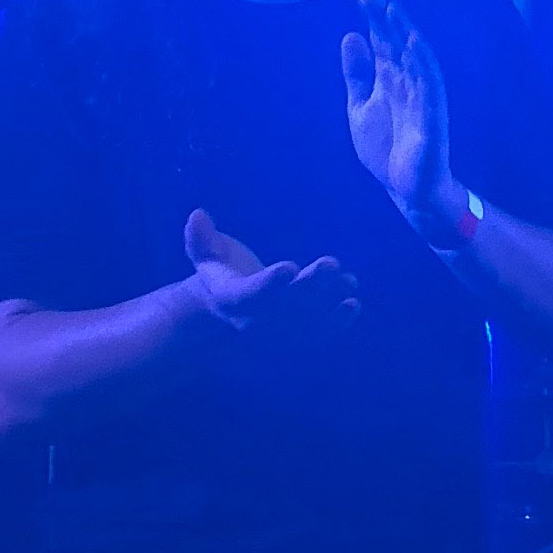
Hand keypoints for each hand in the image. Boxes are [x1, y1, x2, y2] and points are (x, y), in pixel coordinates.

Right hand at [183, 210, 360, 338]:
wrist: (227, 309)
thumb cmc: (219, 271)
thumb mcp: (205, 253)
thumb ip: (201, 237)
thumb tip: (198, 215)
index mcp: (232, 299)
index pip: (250, 295)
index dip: (269, 284)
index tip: (289, 267)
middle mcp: (256, 320)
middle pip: (286, 306)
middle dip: (310, 286)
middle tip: (332, 264)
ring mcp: (278, 331)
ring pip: (306, 320)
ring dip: (329, 301)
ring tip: (349, 280)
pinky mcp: (295, 336)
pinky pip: (317, 334)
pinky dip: (337, 323)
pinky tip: (353, 305)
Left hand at [341, 0, 458, 236]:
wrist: (406, 189)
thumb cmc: (387, 148)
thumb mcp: (360, 107)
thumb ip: (357, 75)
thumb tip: (351, 36)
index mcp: (389, 79)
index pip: (383, 41)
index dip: (375, 18)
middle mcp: (407, 82)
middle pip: (398, 44)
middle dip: (388, 18)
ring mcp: (422, 98)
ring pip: (417, 59)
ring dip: (407, 34)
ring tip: (395, 10)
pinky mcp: (432, 117)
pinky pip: (430, 86)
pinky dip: (423, 64)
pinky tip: (414, 45)